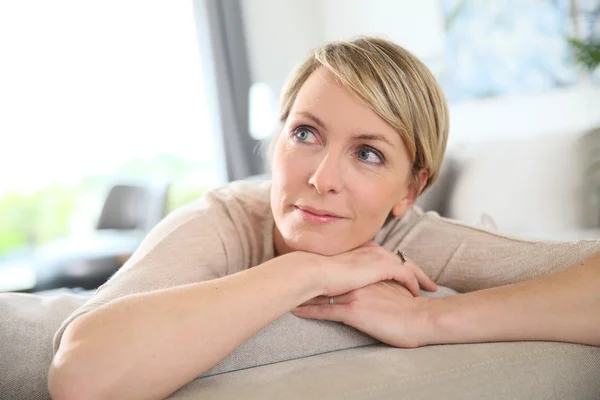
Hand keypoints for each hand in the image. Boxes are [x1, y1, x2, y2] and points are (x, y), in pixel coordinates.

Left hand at [292, 280, 431, 347]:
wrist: (422, 318)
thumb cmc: (412, 309)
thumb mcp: (395, 289)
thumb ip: (382, 282)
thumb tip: (373, 285)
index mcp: (369, 274)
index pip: (340, 270)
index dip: (324, 269)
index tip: (308, 267)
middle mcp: (359, 281)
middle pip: (328, 278)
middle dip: (309, 277)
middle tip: (290, 274)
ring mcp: (355, 294)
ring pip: (322, 293)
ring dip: (303, 293)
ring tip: (287, 291)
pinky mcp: (354, 311)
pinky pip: (325, 311)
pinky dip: (309, 311)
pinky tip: (296, 311)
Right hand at [312, 241, 436, 297]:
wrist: (313, 271)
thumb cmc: (316, 274)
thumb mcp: (332, 272)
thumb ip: (343, 274)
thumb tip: (344, 284)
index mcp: (362, 248)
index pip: (387, 256)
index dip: (399, 266)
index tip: (408, 275)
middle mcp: (373, 249)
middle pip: (402, 259)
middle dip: (416, 271)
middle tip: (428, 283)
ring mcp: (378, 256)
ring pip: (408, 266)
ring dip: (419, 278)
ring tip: (429, 288)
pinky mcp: (381, 266)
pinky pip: (405, 275)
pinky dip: (413, 283)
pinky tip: (416, 293)